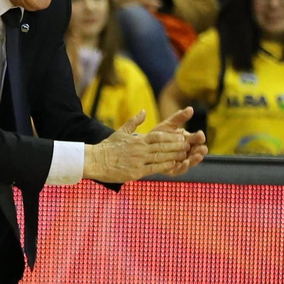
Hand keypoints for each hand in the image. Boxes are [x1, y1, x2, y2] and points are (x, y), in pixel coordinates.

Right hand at [83, 110, 203, 182]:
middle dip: (177, 146)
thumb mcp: (121, 131)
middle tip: (188, 145)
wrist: (95, 161)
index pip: (159, 136)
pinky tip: (173, 165)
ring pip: (160, 157)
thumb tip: (143, 111)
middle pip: (162, 146)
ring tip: (185, 155)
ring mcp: (138, 161)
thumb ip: (134, 122)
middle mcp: (140, 150)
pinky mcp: (136, 173)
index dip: (172, 137)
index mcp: (138, 140)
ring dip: (174, 156)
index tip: (182, 136)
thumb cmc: (108, 147)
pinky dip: (164, 166)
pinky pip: (153, 169)